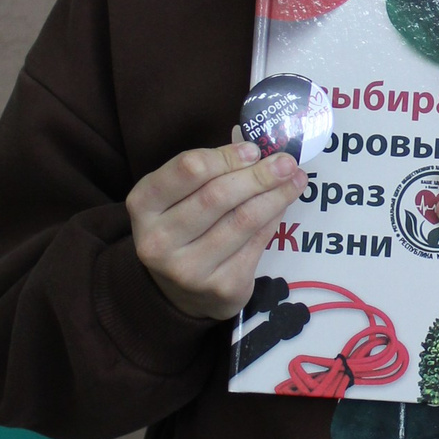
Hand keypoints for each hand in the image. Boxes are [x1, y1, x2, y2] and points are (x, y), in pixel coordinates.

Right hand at [128, 139, 302, 322]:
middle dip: (258, 175)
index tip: (254, 150)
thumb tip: (254, 146)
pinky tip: (283, 205)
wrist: (181, 292)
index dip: (226, 157)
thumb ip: (209, 170)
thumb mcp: (178, 196)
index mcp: (143, 204)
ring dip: (275, 195)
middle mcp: (158, 240)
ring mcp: (188, 268)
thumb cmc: (183, 228)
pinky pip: (257, 243)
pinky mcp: (221, 286)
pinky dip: (274, 219)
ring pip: (243, 220)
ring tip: (295, 178)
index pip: (188, 170)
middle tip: (285, 161)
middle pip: (218, 196)